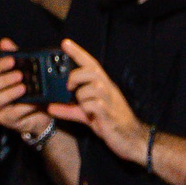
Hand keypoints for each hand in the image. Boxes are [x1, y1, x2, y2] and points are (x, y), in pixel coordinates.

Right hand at [0, 38, 52, 139]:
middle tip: (20, 75)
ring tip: (23, 88)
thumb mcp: (25, 74)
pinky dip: (22, 108)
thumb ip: (16, 58)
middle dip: (4, 79)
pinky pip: (12, 114)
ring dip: (9, 93)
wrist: (41, 114)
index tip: (12, 60)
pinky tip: (32, 103)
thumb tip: (4, 42)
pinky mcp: (6, 120)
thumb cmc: (30, 91)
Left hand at [48, 38, 151, 162]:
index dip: (78, 53)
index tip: (65, 43)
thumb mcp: (89, 116)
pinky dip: (87, 108)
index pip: (91, 65)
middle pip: (92, 72)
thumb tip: (51, 107)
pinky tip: (88, 115)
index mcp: (105, 88)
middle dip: (75, 76)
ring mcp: (110, 103)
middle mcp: (109, 91)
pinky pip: (96, 105)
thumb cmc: (113, 125)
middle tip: (68, 87)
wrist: (135, 141)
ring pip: (93, 87)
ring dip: (82, 94)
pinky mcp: (109, 116)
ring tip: (81, 104)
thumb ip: (70, 110)